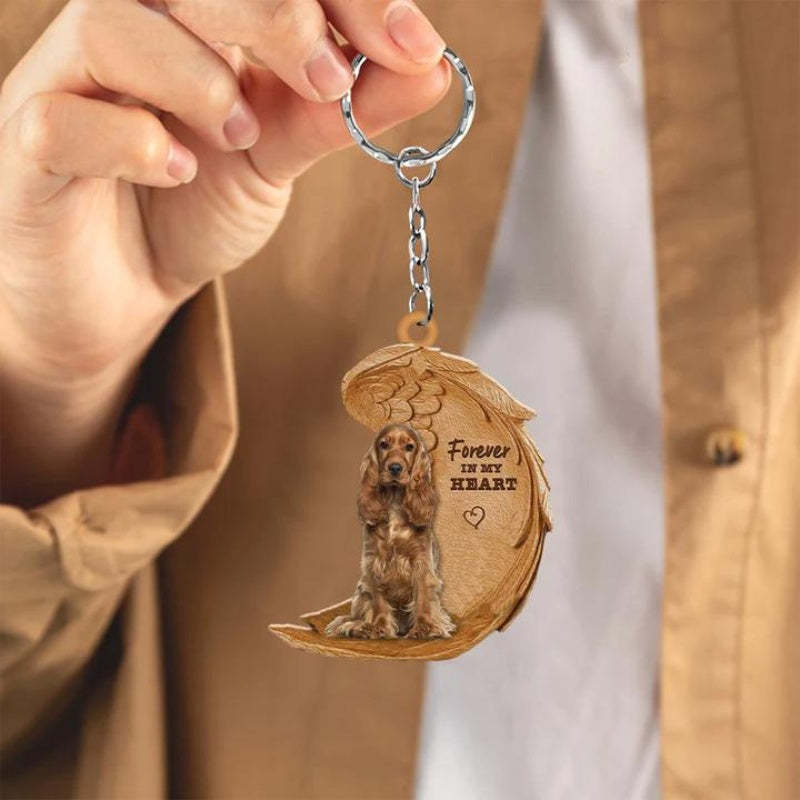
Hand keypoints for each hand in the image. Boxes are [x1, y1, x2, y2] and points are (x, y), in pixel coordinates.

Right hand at [0, 0, 449, 504]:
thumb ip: (338, 112)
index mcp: (196, 24)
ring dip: (198, 79)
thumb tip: (429, 68)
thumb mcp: (279, 156)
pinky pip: (61, 118)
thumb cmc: (195, 209)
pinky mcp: (30, 145)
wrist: (125, 289)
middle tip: (328, 80)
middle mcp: (131, 32)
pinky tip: (176, 169)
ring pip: (111, 27)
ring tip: (241, 137)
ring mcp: (69, 83)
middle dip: (276, 16)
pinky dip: (130, 140)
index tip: (412, 45)